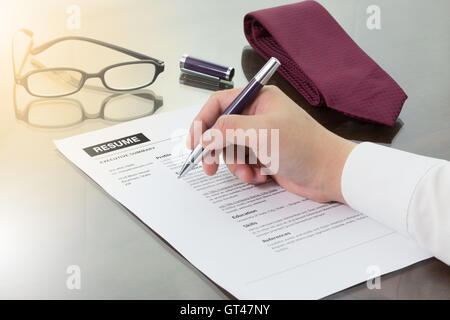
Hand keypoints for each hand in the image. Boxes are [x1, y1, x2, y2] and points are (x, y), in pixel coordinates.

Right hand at [187, 86, 354, 202]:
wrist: (330, 173)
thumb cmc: (303, 146)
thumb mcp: (262, 133)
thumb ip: (228, 130)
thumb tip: (204, 137)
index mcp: (258, 99)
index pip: (219, 104)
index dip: (202, 121)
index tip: (193, 143)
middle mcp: (258, 115)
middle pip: (221, 129)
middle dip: (216, 151)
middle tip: (209, 168)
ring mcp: (261, 136)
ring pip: (230, 150)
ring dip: (236, 165)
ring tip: (249, 173)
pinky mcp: (265, 155)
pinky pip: (243, 163)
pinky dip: (248, 172)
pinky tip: (262, 176)